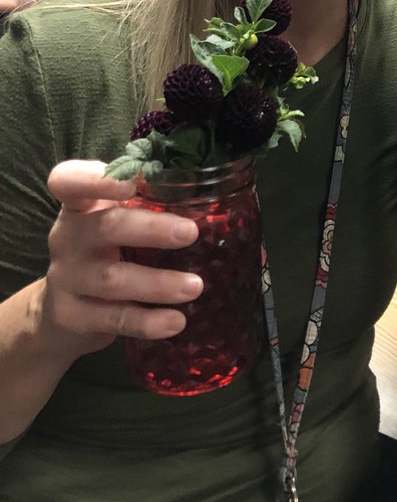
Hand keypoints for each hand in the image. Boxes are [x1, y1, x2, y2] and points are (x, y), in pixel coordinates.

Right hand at [41, 160, 202, 358]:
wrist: (62, 314)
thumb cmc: (105, 252)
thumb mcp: (116, 223)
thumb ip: (153, 209)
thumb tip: (230, 210)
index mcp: (80, 205)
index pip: (69, 181)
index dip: (95, 178)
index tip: (131, 182)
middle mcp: (68, 236)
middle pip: (106, 227)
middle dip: (151, 229)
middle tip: (190, 232)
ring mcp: (66, 278)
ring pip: (113, 279)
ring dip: (158, 283)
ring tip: (195, 286)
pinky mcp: (72, 316)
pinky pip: (114, 318)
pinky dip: (147, 321)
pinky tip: (175, 322)